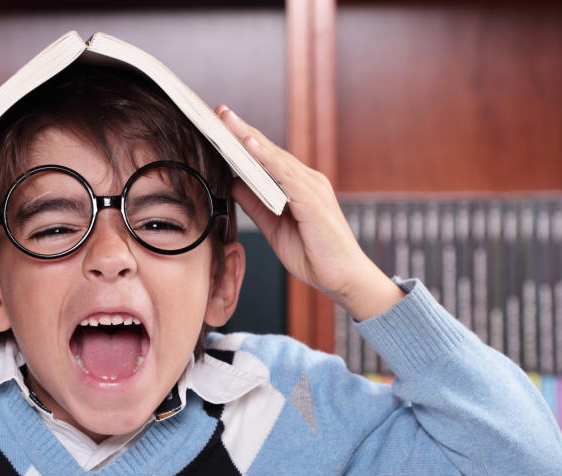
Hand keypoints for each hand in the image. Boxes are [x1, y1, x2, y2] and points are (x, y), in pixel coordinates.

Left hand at [215, 105, 402, 320]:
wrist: (343, 279)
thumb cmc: (314, 255)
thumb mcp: (273, 228)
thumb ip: (255, 204)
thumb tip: (233, 182)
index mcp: (297, 186)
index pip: (266, 158)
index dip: (243, 141)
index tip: (219, 125)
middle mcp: (307, 180)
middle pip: (268, 150)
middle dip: (241, 130)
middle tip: (218, 111)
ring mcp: (312, 187)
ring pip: (275, 157)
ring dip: (249, 137)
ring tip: (227, 120)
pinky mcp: (313, 199)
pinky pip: (285, 174)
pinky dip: (266, 159)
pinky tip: (249, 146)